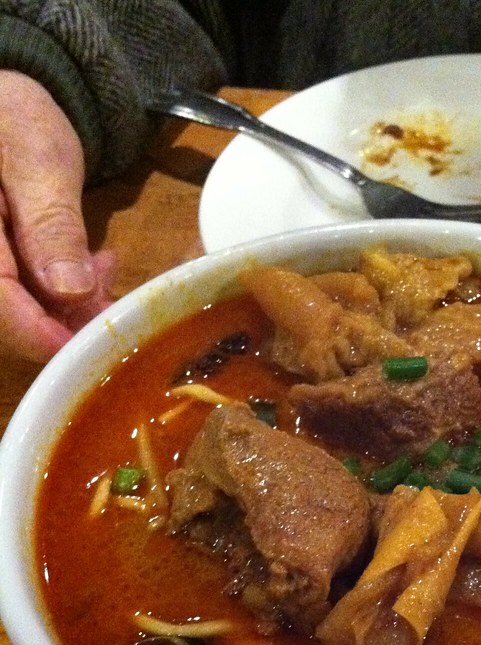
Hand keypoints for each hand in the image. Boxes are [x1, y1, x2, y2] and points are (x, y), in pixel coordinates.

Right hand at [0, 72, 114, 361]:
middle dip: (62, 319)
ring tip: (104, 271)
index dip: (37, 332)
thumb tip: (69, 290)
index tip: (83, 345)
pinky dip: (59, 291)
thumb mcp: (39, 162)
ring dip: (66, 306)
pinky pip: (21, 295)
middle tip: (110, 300)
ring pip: (15, 309)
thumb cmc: (12, 118)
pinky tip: (90, 268)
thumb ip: (51, 226)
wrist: (0, 104)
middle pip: (4, 315)